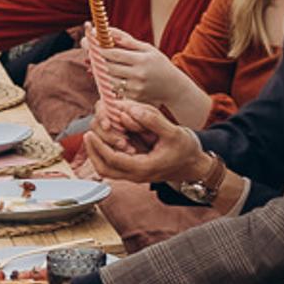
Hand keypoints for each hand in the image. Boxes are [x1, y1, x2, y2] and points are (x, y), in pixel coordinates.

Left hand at [84, 100, 207, 187]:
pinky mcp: (134, 166)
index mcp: (143, 168)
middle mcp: (135, 174)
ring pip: (106, 167)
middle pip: (104, 169)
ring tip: (95, 134)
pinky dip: (106, 150)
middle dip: (93, 151)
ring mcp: (133, 172)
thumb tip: (131, 109)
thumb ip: (153, 121)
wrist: (194, 166)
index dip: (98, 146)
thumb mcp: (174, 132)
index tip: (90, 133)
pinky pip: (113, 162)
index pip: (112, 160)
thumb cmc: (186, 151)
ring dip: (98, 151)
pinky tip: (107, 136)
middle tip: (89, 133)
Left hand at [94, 33, 201, 123]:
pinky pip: (114, 90)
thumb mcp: (147, 48)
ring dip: (99, 71)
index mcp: (142, 60)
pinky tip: (104, 75)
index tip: (88, 43)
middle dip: (95, 59)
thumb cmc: (159, 64)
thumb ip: (127, 41)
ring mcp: (135, 89)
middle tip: (87, 52)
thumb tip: (109, 31)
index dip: (99, 48)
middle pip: (108, 68)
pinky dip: (107, 82)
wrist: (174, 87)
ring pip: (108, 80)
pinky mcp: (133, 98)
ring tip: (93, 63)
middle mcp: (138, 75)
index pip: (114, 54)